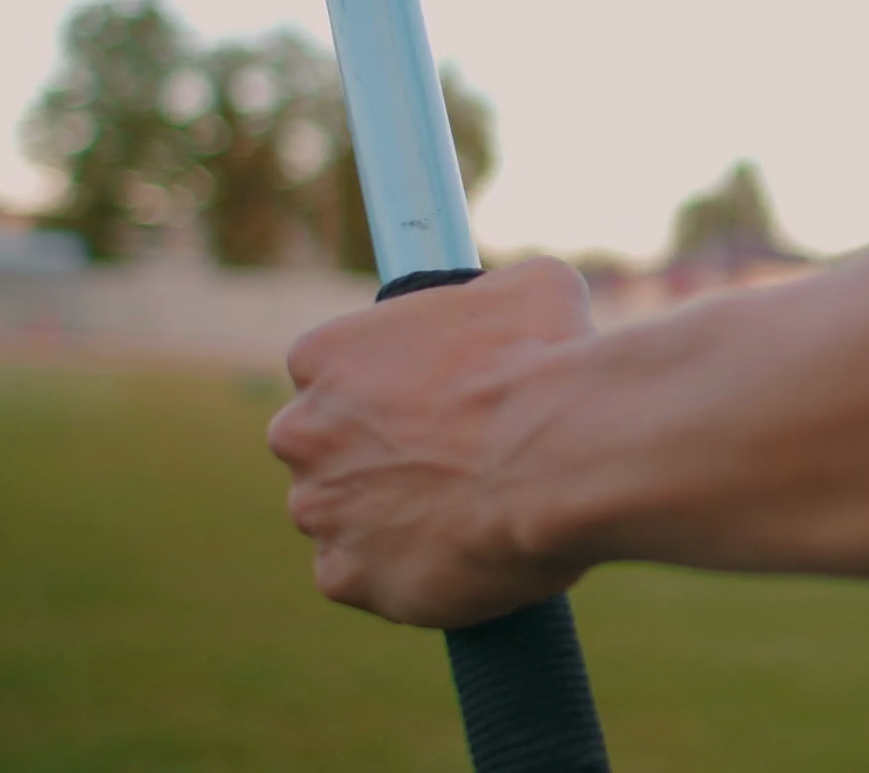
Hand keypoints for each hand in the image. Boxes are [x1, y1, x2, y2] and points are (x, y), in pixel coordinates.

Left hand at [268, 257, 596, 627]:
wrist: (565, 456)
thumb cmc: (546, 364)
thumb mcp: (532, 288)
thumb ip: (492, 295)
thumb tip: (513, 297)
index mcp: (324, 354)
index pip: (333, 373)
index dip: (390, 389)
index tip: (433, 402)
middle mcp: (302, 431)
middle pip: (327, 448)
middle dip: (377, 456)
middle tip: (453, 461)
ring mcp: (319, 509)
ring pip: (345, 517)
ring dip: (390, 517)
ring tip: (471, 512)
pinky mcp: (347, 578)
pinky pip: (365, 580)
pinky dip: (404, 574)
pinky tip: (460, 553)